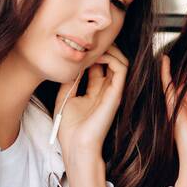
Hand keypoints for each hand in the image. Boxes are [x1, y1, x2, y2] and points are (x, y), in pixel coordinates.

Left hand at [55, 45, 128, 160]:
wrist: (77, 146)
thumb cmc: (70, 129)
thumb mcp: (65, 97)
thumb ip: (71, 80)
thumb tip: (72, 63)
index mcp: (95, 92)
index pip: (99, 66)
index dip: (92, 53)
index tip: (79, 46)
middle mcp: (106, 90)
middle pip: (112, 61)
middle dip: (103, 47)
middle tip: (89, 40)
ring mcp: (113, 92)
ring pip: (121, 61)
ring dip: (109, 49)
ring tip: (94, 46)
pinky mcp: (116, 94)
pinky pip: (121, 68)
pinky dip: (112, 57)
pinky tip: (96, 56)